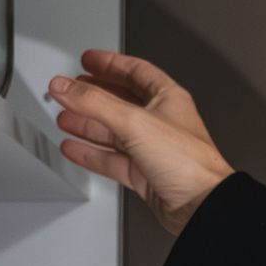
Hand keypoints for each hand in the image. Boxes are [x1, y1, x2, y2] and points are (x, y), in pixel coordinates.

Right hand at [44, 50, 233, 233]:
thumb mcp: (135, 121)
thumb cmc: (189, 162)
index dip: (111, 63)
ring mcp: (151, 149)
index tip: (89, 60)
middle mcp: (160, 122)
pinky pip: (111, 160)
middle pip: (120, 101)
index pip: (136, 71)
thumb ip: (94, 102)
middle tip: (72, 90)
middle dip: (92, 96)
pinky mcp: (143, 174)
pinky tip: (75, 147)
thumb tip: (66, 86)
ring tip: (65, 117)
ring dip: (87, 124)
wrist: (200, 205)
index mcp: (168, 98)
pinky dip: (91, 154)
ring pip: (113, 132)